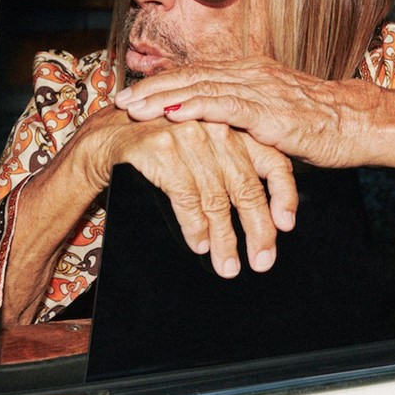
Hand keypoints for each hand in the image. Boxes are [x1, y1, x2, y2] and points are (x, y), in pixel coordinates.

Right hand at [81, 106, 296, 277]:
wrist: (108, 134)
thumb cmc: (164, 147)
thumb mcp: (205, 151)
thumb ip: (234, 169)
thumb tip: (268, 216)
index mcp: (235, 128)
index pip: (273, 162)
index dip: (284, 197)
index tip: (286, 227)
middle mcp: (217, 129)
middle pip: (247, 187)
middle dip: (257, 230)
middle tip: (261, 261)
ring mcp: (189, 137)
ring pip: (216, 198)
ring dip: (224, 239)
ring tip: (228, 266)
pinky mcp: (160, 150)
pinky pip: (186, 198)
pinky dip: (194, 227)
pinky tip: (199, 245)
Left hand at [113, 57, 380, 167]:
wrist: (356, 123)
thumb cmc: (319, 123)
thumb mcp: (274, 114)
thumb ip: (245, 114)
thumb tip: (217, 127)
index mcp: (250, 72)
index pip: (197, 73)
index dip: (162, 82)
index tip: (132, 93)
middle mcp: (251, 74)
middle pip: (191, 76)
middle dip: (152, 88)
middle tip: (118, 99)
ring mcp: (260, 89)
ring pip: (201, 87)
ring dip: (163, 97)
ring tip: (133, 107)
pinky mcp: (270, 111)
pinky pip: (226, 106)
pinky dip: (196, 107)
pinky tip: (172, 112)